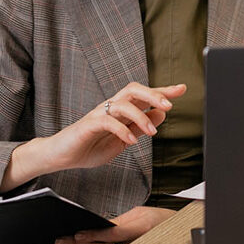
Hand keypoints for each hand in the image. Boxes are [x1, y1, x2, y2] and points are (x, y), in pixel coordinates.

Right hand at [0, 83, 186, 190]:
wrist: (60, 155)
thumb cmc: (89, 146)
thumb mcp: (122, 140)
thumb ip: (139, 127)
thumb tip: (160, 116)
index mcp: (121, 109)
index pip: (144, 95)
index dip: (163, 91)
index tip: (182, 88)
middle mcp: (111, 106)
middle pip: (134, 89)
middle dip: (154, 94)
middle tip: (169, 105)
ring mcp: (99, 113)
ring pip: (123, 103)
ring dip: (141, 116)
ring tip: (152, 132)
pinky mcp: (88, 124)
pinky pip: (107, 121)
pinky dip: (122, 130)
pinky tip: (130, 141)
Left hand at [55, 205, 175, 243]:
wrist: (170, 232)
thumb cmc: (158, 220)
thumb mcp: (140, 213)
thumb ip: (120, 220)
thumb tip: (101, 224)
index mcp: (139, 230)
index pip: (112, 234)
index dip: (94, 235)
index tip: (78, 234)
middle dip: (80, 243)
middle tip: (62, 239)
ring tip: (64, 242)